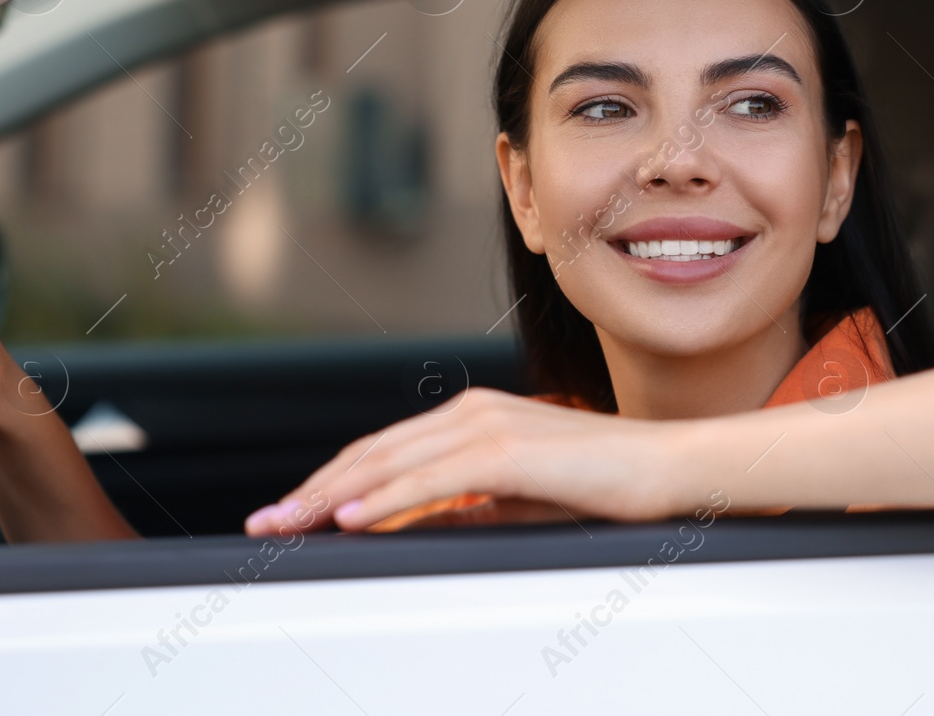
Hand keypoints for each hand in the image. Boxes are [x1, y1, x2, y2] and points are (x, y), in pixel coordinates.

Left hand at [245, 388, 687, 534]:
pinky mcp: (507, 451)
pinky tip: (348, 517)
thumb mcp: (516, 499)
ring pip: (389, 462)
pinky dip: (382, 498)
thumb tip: (411, 524)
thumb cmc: (602, 484)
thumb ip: (463, 504)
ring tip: (289, 522)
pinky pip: (430, 479)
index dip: (331, 479)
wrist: (666, 468)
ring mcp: (488, 426)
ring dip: (331, 494)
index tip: (291, 510)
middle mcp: (472, 411)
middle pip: (372, 453)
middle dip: (312, 488)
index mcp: (472, 416)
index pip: (384, 450)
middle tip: (267, 521)